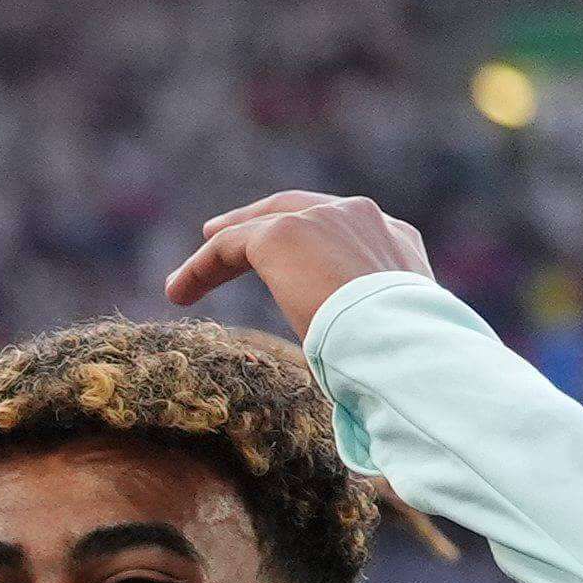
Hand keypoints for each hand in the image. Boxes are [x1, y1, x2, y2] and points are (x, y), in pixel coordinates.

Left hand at [166, 191, 431, 334]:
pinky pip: (228, 246)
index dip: (305, 236)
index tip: (276, 251)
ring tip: (183, 284)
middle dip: (255, 221)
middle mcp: (361, 218)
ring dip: (216, 257)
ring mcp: (321, 219)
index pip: (341, 226)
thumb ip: (372, 330)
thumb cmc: (404, 360)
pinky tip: (178, 293)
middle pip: (295, 210)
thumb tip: (362, 372)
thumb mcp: (391, 337)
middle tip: (217, 233)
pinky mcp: (283, 234)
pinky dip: (200, 269)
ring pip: (255, 228)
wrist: (404, 344)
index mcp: (395, 241)